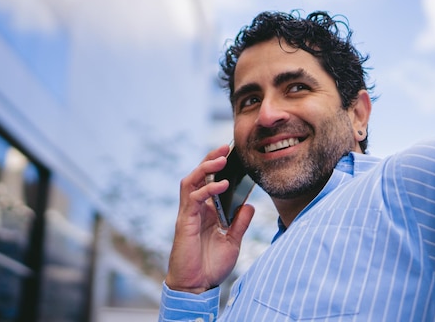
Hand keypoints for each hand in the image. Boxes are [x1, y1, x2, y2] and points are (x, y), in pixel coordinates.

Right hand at [165, 144, 254, 293]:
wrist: (196, 288)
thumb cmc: (211, 267)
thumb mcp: (232, 242)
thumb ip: (239, 223)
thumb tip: (249, 205)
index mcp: (205, 212)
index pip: (209, 182)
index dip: (218, 168)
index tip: (233, 154)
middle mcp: (195, 209)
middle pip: (198, 176)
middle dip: (210, 159)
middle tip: (225, 147)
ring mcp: (188, 214)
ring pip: (191, 181)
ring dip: (205, 168)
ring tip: (221, 158)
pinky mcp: (184, 222)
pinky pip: (192, 199)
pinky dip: (206, 189)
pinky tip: (221, 185)